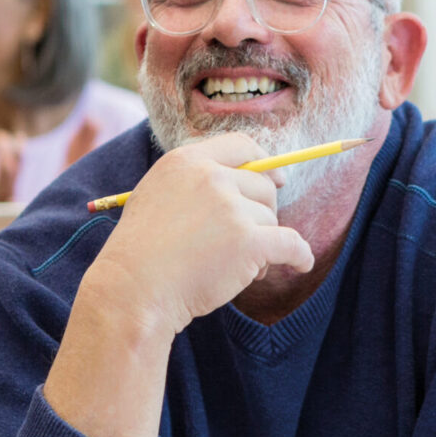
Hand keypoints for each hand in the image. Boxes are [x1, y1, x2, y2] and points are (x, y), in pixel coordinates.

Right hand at [84, 133, 315, 336]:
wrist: (134, 290)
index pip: (240, 146)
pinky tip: (301, 264)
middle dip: (261, 214)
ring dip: (262, 245)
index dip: (263, 163)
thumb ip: (193, 182)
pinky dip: (299, 255)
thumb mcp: (156, 196)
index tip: (276, 180)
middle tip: (243, 242)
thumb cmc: (141, 252)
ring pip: (271, 220)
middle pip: (263, 187)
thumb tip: (241, 181)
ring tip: (233, 267)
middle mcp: (212, 177)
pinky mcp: (248, 241)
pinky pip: (291, 243)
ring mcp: (231, 208)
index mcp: (187, 160)